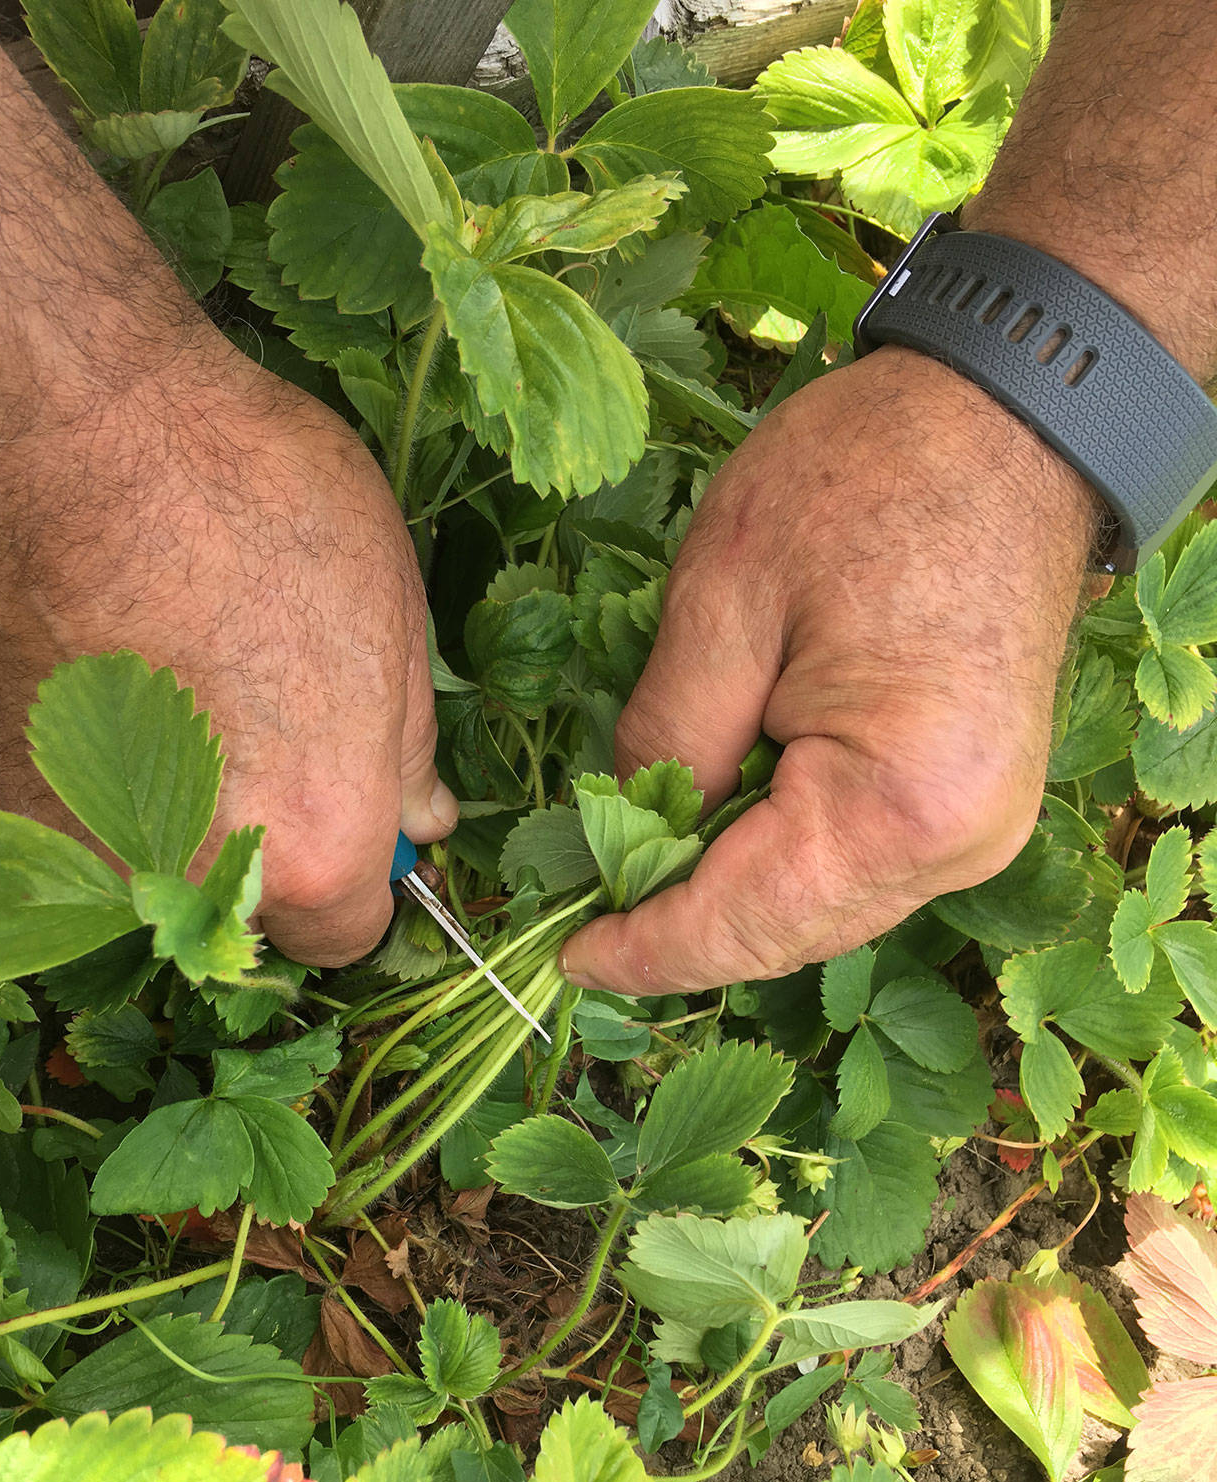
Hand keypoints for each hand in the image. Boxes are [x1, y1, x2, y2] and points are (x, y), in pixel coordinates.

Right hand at [0, 330, 455, 965]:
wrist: (73, 428)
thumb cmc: (254, 501)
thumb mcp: (391, 614)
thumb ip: (409, 748)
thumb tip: (422, 818)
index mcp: (315, 843)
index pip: (348, 938)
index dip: (363, 882)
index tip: (356, 826)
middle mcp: (201, 873)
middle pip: (256, 925)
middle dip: (280, 864)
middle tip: (276, 751)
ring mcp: (98, 840)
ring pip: (173, 882)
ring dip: (198, 831)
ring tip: (204, 709)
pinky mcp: (21, 798)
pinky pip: (103, 832)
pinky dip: (126, 792)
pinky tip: (142, 696)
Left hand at [560, 345, 1099, 994]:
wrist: (1013, 420)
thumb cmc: (868, 480)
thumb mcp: (724, 595)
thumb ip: (666, 735)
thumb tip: (630, 829)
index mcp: (894, 804)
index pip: (741, 922)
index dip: (645, 951)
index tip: (568, 961)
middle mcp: (955, 846)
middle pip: (786, 936)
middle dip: (682, 930)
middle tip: (590, 909)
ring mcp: (978, 832)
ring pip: (823, 912)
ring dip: (733, 899)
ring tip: (647, 865)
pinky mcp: (974, 803)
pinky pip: (859, 870)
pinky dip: (784, 864)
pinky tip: (726, 824)